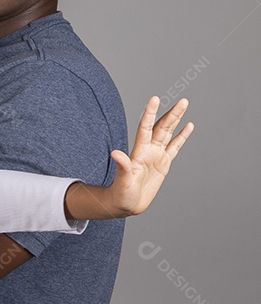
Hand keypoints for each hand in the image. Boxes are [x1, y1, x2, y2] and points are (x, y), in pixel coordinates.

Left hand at [106, 96, 193, 215]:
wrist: (126, 204)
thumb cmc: (121, 194)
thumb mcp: (122, 181)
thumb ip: (122, 167)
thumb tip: (115, 153)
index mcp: (139, 152)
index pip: (145, 128)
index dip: (150, 114)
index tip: (154, 99)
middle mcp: (148, 150)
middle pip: (161, 128)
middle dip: (171, 114)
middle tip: (183, 100)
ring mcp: (156, 156)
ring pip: (168, 133)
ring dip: (176, 119)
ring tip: (184, 104)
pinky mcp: (163, 164)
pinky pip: (175, 147)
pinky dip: (181, 136)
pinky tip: (188, 126)